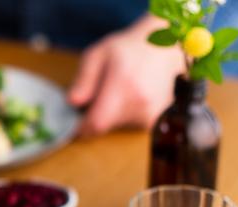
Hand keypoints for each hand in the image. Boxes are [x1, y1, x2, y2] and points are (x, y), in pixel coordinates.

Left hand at [68, 16, 185, 135]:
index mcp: (123, 85)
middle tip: (103, 93)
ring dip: (112, 114)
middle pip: (106, 125)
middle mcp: (140, 102)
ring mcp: (151, 113)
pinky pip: (130, 125)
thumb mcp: (98, 54)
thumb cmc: (127, 49)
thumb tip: (73, 102)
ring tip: (121, 90)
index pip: (97, 122)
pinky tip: (132, 95)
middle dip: (97, 115)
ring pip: (118, 126)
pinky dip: (126, 115)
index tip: (76, 122)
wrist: (163, 48)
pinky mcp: (156, 119)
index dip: (82, 127)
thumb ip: (84, 78)